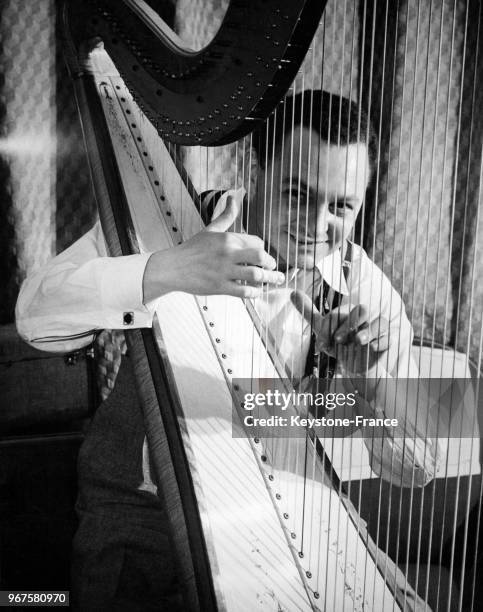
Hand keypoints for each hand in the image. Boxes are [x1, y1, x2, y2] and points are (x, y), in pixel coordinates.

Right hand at [143, 196, 284, 300]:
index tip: (263, 256)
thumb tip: (233, 197)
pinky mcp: (220, 287)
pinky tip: (257, 291)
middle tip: (274, 268)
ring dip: (269, 278)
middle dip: (271, 263)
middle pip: (260, 257)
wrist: (173, 267)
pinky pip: (244, 291)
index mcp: (227, 238)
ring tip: (276, 280)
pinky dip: (255, 292)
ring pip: (255, 275)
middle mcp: (227, 254)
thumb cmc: (192, 249)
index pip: (256, 242)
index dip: (263, 249)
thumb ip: (226, 216)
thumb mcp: (210, 230)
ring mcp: (224, 271)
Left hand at [291, 291, 388, 374]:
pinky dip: (381, 342)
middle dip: (350, 324)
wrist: (354, 366)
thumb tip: (292, 292)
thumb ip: (309, 311)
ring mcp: (377, 329)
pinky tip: (373, 347)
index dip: (332, 326)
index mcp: (349, 313)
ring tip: (358, 341)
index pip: (342, 312)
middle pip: (362, 310)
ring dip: (368, 331)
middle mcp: (365, 318)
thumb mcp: (322, 328)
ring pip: (380, 322)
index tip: (324, 343)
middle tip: (339, 340)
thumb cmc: (339, 344)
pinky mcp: (386, 341)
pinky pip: (389, 337)